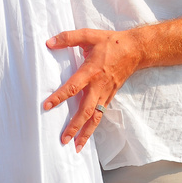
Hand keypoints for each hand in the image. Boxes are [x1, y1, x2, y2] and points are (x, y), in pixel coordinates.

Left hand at [44, 27, 139, 149]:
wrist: (135, 50)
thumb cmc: (111, 42)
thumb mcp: (89, 35)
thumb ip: (68, 38)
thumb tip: (49, 42)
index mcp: (91, 72)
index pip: (73, 87)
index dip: (59, 97)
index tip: (46, 106)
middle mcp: (98, 86)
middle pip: (85, 111)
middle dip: (74, 127)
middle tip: (63, 140)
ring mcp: (106, 94)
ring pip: (95, 118)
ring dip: (85, 134)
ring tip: (76, 147)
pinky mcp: (110, 96)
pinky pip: (101, 114)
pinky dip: (94, 126)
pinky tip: (87, 135)